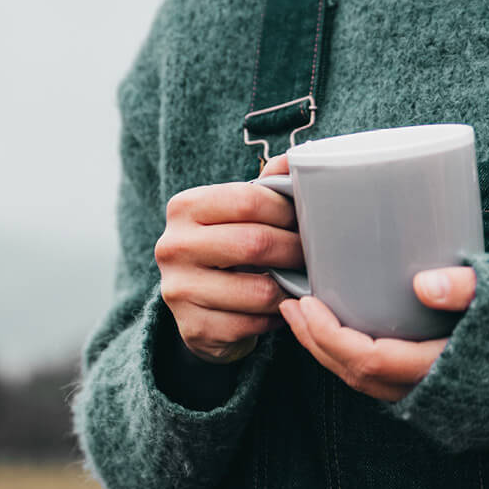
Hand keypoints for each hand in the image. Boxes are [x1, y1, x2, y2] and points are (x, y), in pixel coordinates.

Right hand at [155, 153, 302, 364]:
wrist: (198, 304)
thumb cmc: (228, 246)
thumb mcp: (239, 212)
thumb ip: (266, 185)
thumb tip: (294, 160)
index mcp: (184, 206)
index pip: (248, 199)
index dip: (286, 210)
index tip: (307, 219)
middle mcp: (172, 246)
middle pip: (254, 243)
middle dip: (295, 250)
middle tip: (316, 253)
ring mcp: (178, 290)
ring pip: (259, 291)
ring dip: (290, 288)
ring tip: (303, 281)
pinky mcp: (193, 329)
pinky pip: (253, 325)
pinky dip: (275, 317)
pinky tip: (281, 307)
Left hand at [279, 266, 476, 401]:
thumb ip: (469, 287)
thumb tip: (424, 283)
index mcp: (447, 374)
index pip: (367, 362)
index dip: (327, 336)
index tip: (302, 303)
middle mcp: (439, 399)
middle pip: (359, 379)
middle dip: (318, 343)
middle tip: (292, 305)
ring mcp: (447, 407)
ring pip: (373, 386)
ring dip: (336, 353)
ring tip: (313, 316)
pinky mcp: (455, 402)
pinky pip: (393, 386)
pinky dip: (364, 360)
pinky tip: (360, 329)